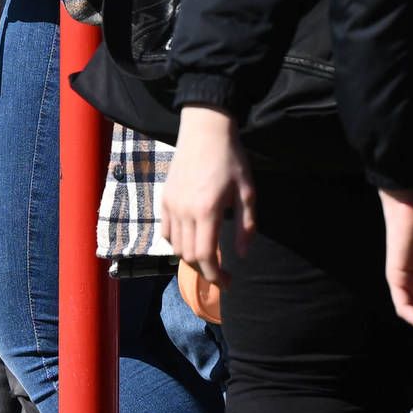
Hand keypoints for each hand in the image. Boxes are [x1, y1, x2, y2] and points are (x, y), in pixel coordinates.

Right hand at [162, 108, 253, 278]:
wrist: (205, 129)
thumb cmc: (231, 158)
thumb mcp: (247, 192)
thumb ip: (246, 226)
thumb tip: (242, 255)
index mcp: (207, 210)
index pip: (205, 256)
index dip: (215, 276)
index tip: (227, 282)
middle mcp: (185, 211)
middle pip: (188, 256)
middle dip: (205, 271)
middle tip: (221, 274)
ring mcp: (171, 205)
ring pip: (175, 247)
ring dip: (191, 259)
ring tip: (208, 259)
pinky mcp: (165, 198)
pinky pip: (166, 231)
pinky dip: (177, 243)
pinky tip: (192, 240)